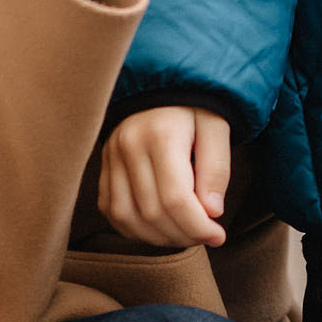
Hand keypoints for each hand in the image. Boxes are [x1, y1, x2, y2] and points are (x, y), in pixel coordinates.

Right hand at [99, 106, 229, 247]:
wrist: (159, 85)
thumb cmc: (193, 107)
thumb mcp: (216, 127)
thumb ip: (217, 168)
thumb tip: (212, 212)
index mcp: (161, 134)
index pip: (176, 198)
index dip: (198, 226)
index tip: (218, 235)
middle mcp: (129, 146)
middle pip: (152, 212)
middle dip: (183, 234)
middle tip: (205, 236)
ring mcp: (111, 157)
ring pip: (128, 217)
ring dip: (159, 237)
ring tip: (184, 233)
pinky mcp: (104, 166)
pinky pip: (111, 210)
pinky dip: (134, 228)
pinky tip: (158, 227)